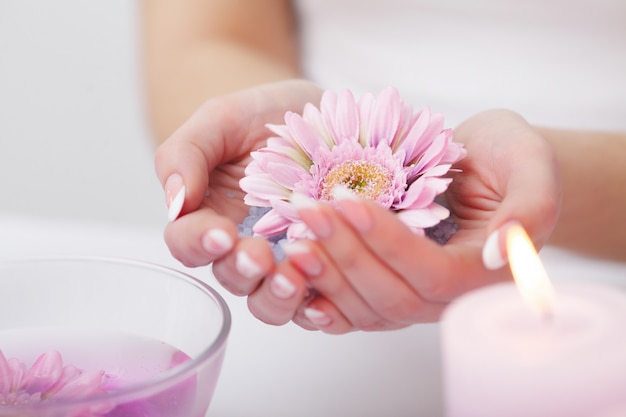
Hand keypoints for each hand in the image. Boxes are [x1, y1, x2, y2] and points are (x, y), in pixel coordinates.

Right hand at [154, 80, 321, 309]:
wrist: (317, 114)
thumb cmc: (261, 116)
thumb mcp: (221, 120)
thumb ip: (186, 154)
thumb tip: (175, 201)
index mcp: (208, 214)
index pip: (187, 243)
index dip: (198, 244)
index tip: (220, 233)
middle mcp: (242, 244)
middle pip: (230, 277)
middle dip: (242, 271)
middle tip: (260, 257)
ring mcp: (283, 257)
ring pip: (269, 299)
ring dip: (276, 296)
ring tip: (293, 280)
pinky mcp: (321, 264)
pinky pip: (317, 296)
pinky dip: (318, 302)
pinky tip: (327, 292)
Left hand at [245, 109, 560, 332]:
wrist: (486, 164)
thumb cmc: (510, 158)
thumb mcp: (531, 162)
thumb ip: (530, 207)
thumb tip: (498, 251)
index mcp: (484, 272)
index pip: (433, 274)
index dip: (390, 244)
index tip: (350, 201)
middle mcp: (447, 296)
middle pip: (391, 296)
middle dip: (345, 255)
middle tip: (306, 212)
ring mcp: (414, 295)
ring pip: (365, 307)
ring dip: (326, 275)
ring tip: (291, 237)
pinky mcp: (389, 285)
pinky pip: (352, 306)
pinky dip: (321, 294)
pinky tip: (292, 272)